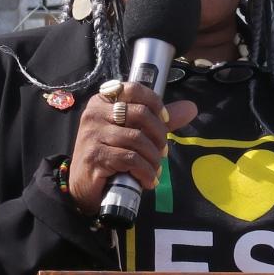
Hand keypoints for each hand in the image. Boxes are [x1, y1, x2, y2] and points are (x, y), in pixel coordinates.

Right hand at [69, 81, 196, 214]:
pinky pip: (130, 159)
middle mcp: (95, 113)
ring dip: (153, 158)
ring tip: (155, 168)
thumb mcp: (133, 132)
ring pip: (137, 139)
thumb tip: (191, 108)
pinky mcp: (95, 156)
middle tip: (163, 151)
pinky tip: (148, 179)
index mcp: (103, 101)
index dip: (156, 104)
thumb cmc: (110, 154)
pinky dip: (145, 171)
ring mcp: (93, 134)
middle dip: (159, 135)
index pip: (134, 89)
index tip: (165, 121)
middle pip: (140, 114)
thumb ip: (159, 120)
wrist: (83, 184)